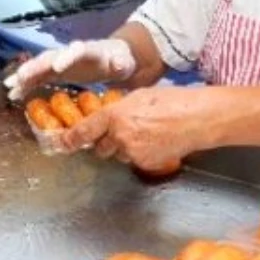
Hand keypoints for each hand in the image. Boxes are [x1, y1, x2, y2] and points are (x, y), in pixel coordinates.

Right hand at [3, 39, 135, 100]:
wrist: (110, 58)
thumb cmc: (118, 61)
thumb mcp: (123, 62)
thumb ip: (121, 63)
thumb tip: (119, 64)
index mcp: (87, 50)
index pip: (76, 50)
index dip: (66, 57)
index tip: (57, 67)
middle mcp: (69, 53)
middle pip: (50, 56)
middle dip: (35, 66)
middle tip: (21, 76)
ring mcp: (59, 62)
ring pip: (39, 66)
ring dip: (24, 75)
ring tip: (9, 86)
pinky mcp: (54, 72)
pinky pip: (37, 77)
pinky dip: (25, 85)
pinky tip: (13, 94)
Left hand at [60, 86, 210, 171]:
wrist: (196, 119)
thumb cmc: (172, 101)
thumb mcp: (139, 96)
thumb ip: (119, 108)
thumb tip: (110, 116)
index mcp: (115, 115)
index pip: (85, 130)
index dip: (71, 139)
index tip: (63, 143)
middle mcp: (120, 136)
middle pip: (101, 148)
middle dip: (106, 143)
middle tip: (120, 132)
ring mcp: (133, 152)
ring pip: (119, 155)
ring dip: (125, 148)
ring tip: (146, 134)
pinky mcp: (146, 164)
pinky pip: (135, 161)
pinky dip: (140, 154)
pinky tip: (155, 142)